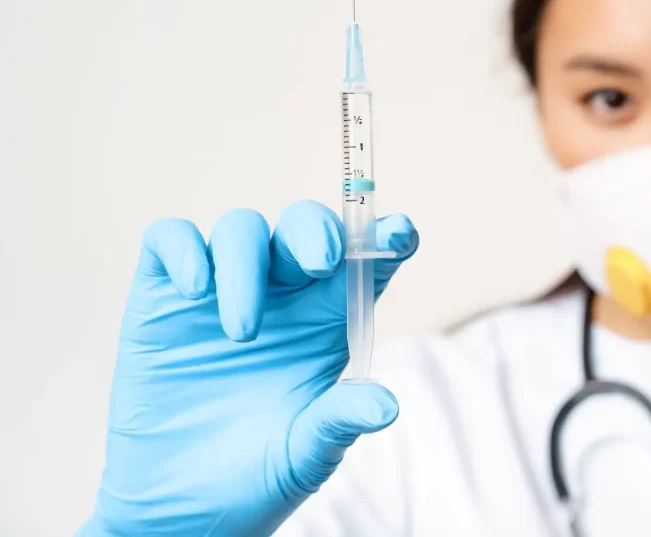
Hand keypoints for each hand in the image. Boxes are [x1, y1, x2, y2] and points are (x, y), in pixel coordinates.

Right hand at [77, 201, 418, 536]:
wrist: (179, 510)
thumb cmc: (257, 473)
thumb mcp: (307, 453)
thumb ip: (340, 420)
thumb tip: (385, 404)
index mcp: (326, 319)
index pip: (364, 263)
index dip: (386, 240)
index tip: (400, 234)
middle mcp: (280, 294)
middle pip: (304, 228)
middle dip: (317, 231)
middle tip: (322, 263)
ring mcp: (220, 290)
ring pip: (241, 229)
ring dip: (247, 266)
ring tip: (242, 334)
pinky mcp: (163, 298)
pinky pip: (171, 241)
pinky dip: (184, 250)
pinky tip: (195, 290)